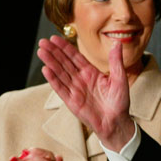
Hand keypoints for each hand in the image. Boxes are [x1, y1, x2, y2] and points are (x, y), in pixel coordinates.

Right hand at [38, 35, 134, 150]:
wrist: (117, 123)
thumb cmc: (120, 102)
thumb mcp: (120, 79)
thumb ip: (116, 61)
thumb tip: (117, 43)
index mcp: (91, 73)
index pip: (75, 57)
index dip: (65, 47)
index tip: (55, 38)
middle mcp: (81, 80)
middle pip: (64, 63)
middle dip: (53, 52)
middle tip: (43, 42)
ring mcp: (75, 90)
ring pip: (60, 73)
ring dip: (50, 62)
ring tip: (41, 51)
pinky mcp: (72, 101)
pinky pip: (61, 88)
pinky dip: (53, 79)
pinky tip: (45, 69)